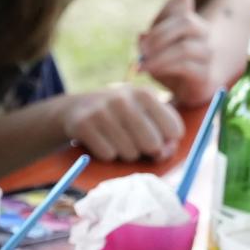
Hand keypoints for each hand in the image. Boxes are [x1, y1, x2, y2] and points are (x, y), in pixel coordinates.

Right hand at [58, 86, 185, 161]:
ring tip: (117, 141)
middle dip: (147, 150)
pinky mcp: (83, 125)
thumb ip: (163, 135)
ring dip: (126, 154)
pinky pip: (108, 155)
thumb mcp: (143, 114)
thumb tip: (163, 153)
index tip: (158, 137)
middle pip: (153, 144)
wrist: (75, 108)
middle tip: (136, 143)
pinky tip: (101, 142)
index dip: (168, 141)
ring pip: (130, 153)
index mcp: (144, 94)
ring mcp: (101, 111)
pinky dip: (107, 154)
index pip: (174, 130)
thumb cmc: (119, 116)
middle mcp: (123, 99)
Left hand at [137, 0, 215, 104]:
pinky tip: (151, 71)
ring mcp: (207, 53)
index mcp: (189, 20)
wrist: (187, 90)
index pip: (181, 1)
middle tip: (141, 50)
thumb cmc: (167, 65)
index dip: (166, 7)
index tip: (148, 28)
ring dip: (158, 56)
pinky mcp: (206, 74)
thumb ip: (148, 39)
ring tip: (142, 64)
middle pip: (186, 22)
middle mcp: (202, 33)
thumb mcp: (154, 49)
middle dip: (159, 35)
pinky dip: (164, 68)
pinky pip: (186, 66)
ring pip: (185, 48)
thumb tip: (142, 36)